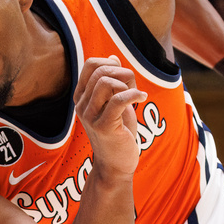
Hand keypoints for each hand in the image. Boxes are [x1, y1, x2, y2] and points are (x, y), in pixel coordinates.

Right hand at [74, 55, 147, 177]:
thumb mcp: (113, 104)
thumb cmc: (118, 134)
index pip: (90, 64)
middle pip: (101, 71)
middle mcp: (81, 105)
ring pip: (107, 82)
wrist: (115, 166)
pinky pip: (119, 99)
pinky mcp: (104, 126)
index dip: (111, 63)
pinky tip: (142, 98)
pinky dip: (134, 94)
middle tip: (133, 88)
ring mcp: (90, 116)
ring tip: (136, 96)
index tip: (123, 76)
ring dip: (128, 85)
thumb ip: (112, 82)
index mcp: (81, 97)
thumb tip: (113, 58)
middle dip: (123, 74)